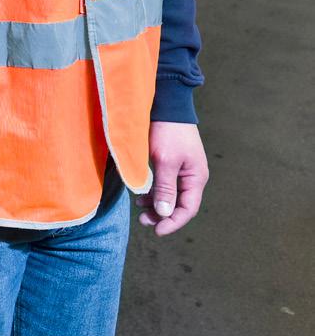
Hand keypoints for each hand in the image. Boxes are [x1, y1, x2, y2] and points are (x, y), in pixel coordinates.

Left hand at [136, 121, 208, 235]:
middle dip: (162, 214)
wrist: (167, 104)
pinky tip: (142, 195)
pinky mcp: (172, 162)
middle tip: (144, 220)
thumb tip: (164, 214)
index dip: (173, 222)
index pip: (187, 209)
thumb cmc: (168, 132)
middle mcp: (192, 176)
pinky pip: (166, 184)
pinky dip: (155, 191)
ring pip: (171, 194)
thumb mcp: (165, 161)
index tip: (156, 230)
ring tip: (140, 209)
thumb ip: (165, 188)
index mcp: (196, 178)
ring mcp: (183, 169)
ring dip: (157, 204)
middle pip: (179, 204)